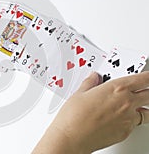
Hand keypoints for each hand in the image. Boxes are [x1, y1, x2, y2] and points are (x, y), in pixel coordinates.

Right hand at [33, 71, 148, 153]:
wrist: (72, 137)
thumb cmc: (74, 116)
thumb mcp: (80, 93)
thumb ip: (90, 83)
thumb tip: (93, 78)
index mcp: (117, 88)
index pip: (143, 79)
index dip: (147, 76)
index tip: (147, 76)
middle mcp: (127, 103)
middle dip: (148, 91)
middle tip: (144, 89)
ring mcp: (128, 119)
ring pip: (146, 112)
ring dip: (143, 108)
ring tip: (135, 107)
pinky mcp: (125, 132)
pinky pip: (135, 124)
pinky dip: (130, 121)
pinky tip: (119, 119)